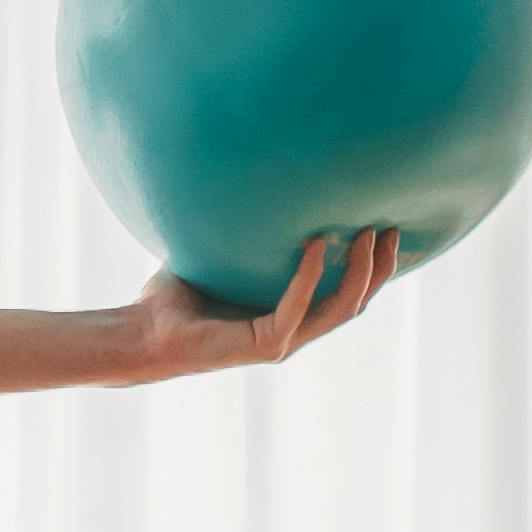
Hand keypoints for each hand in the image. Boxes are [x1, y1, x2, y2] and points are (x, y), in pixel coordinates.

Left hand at [128, 229, 400, 376]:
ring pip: (341, 307)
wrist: (142, 333)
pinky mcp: (265, 344)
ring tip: (368, 233)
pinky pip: (297, 305)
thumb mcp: (220, 256)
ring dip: (358, 270)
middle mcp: (292, 332)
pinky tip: (313, 242)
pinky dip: (308, 273)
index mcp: (288, 317)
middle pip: (355, 301)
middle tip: (389, 227)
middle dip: (379, 266)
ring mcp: (281, 342)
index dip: (372, 266)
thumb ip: (245, 234)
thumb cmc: (174, 298)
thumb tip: (256, 187)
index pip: (345, 293)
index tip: (385, 227)